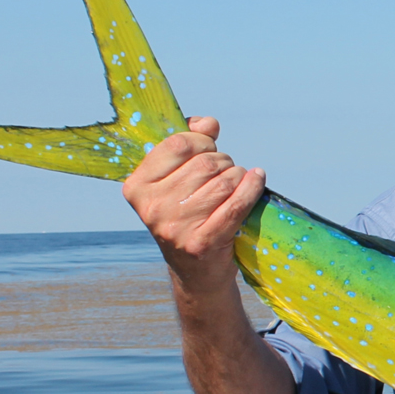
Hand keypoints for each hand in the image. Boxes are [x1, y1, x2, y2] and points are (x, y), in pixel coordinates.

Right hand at [123, 116, 265, 295]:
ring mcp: (175, 227)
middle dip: (222, 161)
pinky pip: (236, 204)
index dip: (200, 140)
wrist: (194, 271)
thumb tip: (208, 124)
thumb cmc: (185, 214)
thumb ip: (187, 143)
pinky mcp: (202, 243)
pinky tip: (257, 179)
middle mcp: (151, 207)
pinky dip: (251, 188)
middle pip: (203, 163)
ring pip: (223, 181)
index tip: (207, 148)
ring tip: (235, 182)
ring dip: (237, 176)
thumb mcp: (173, 180)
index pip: (177, 144)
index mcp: (137, 187)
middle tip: (223, 172)